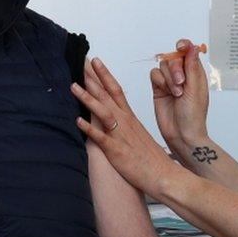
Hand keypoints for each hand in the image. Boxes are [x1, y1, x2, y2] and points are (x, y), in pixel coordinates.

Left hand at [71, 58, 183, 197]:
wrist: (164, 175)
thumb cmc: (151, 159)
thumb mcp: (138, 135)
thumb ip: (126, 126)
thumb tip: (116, 120)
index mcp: (130, 117)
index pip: (116, 89)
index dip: (105, 74)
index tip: (95, 61)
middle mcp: (125, 122)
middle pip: (107, 94)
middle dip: (93, 77)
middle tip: (81, 61)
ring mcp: (121, 135)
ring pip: (103, 112)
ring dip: (88, 98)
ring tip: (73, 86)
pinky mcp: (117, 151)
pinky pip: (101, 138)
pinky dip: (89, 129)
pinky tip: (77, 121)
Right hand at [151, 40, 209, 164]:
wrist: (181, 134)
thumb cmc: (194, 116)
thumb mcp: (195, 89)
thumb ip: (192, 67)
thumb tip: (193, 47)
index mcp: (195, 73)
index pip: (188, 52)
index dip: (184, 46)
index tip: (181, 46)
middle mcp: (183, 76)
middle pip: (173, 57)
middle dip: (176, 68)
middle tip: (181, 83)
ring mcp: (170, 82)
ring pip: (163, 66)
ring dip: (169, 77)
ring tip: (176, 93)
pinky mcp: (158, 89)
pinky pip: (154, 75)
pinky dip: (159, 81)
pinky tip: (167, 92)